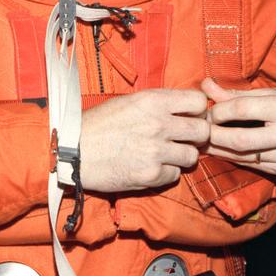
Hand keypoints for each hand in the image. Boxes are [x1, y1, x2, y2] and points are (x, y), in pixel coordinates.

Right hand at [78, 89, 210, 191]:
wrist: (72, 151)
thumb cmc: (97, 124)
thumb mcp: (128, 102)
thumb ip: (157, 104)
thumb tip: (184, 109)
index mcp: (152, 101)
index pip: (199, 101)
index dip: (197, 110)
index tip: (190, 116)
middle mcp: (158, 124)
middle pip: (203, 130)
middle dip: (196, 135)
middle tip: (183, 139)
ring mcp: (156, 151)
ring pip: (192, 155)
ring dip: (182, 156)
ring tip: (164, 154)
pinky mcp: (151, 175)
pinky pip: (175, 175)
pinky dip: (166, 173)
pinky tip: (150, 166)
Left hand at [201, 78, 275, 175]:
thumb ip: (239, 94)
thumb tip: (206, 85)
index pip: (243, 110)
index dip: (219, 110)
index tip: (207, 110)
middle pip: (240, 139)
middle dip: (213, 135)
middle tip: (198, 129)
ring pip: (244, 156)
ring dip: (218, 149)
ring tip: (203, 140)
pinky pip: (253, 165)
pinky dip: (234, 157)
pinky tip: (222, 149)